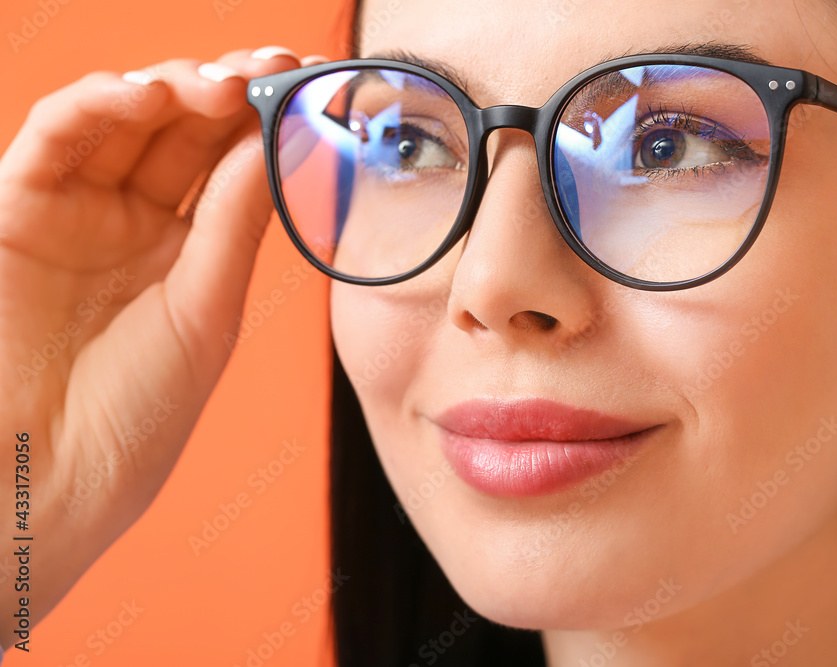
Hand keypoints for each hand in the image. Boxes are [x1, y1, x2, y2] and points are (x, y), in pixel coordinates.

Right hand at [0, 46, 310, 647]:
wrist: (47, 477)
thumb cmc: (134, 413)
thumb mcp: (205, 309)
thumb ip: (231, 223)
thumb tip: (270, 142)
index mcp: (185, 249)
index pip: (228, 163)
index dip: (266, 120)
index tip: (309, 87)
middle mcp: (130, 221)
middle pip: (183, 131)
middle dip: (229, 92)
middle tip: (271, 70)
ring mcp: (75, 211)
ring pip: (125, 121)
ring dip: (173, 88)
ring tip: (221, 85)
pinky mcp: (16, 209)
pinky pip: (55, 139)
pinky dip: (96, 105)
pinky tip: (145, 96)